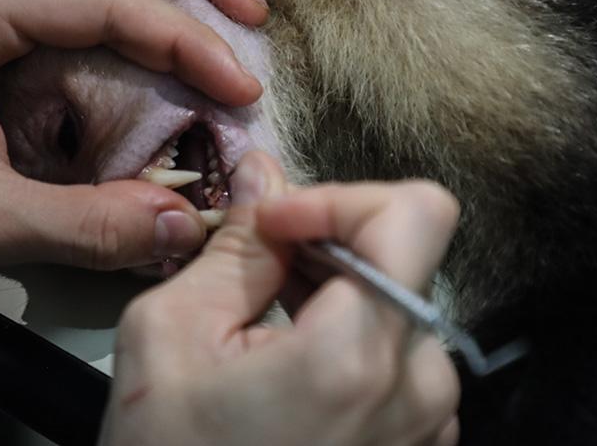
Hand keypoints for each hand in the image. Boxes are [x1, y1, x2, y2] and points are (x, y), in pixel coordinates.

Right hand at [101, 152, 460, 445]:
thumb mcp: (170, 336)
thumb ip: (235, 247)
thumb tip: (267, 177)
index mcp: (357, 356)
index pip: (417, 212)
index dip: (340, 196)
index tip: (278, 224)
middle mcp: (418, 389)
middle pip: (399, 256)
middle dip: (322, 244)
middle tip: (253, 267)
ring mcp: (427, 422)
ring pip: (393, 302)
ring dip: (329, 292)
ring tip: (260, 325)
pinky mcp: (417, 440)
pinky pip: (395, 352)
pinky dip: (343, 335)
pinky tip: (285, 363)